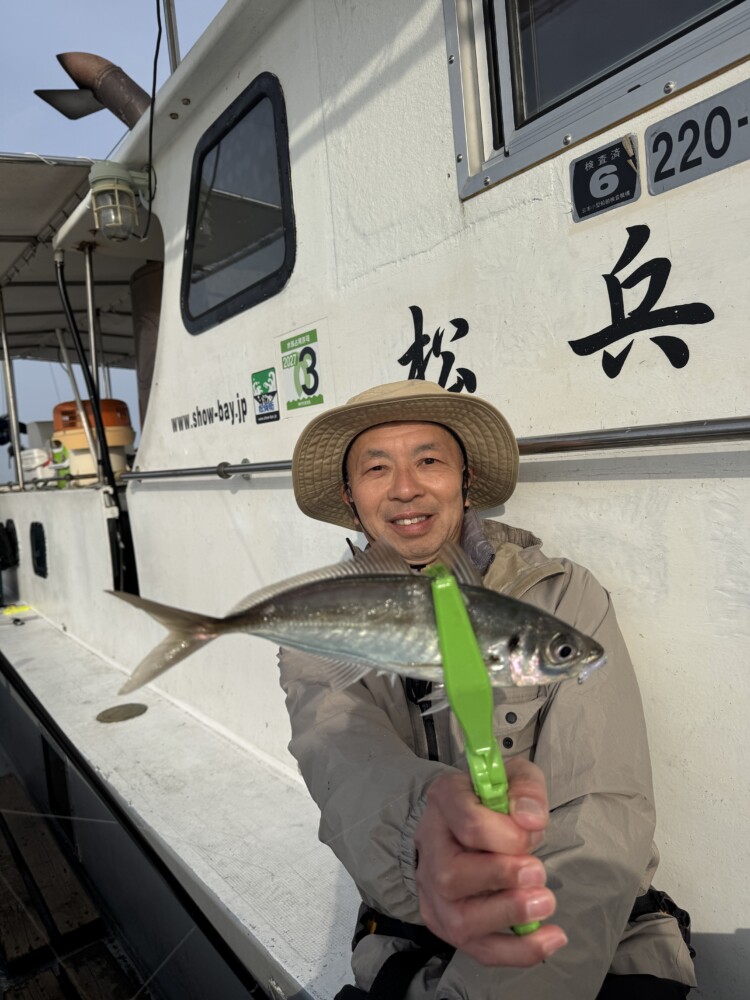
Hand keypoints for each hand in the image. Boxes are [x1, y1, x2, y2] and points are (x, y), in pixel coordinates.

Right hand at [413, 759, 566, 965]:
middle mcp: (429, 848)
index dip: (507, 833)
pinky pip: (479, 950)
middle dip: (502, 878)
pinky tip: (552, 938)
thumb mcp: (514, 777)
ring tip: (546, 903)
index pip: (467, 822)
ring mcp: (433, 892)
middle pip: (452, 876)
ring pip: (460, 920)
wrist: (467, 824)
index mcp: (444, 802)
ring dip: (510, 915)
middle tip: (539, 872)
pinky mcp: (447, 924)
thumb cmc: (493, 801)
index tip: (534, 830)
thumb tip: (530, 820)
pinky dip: (519, 951)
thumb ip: (526, 789)